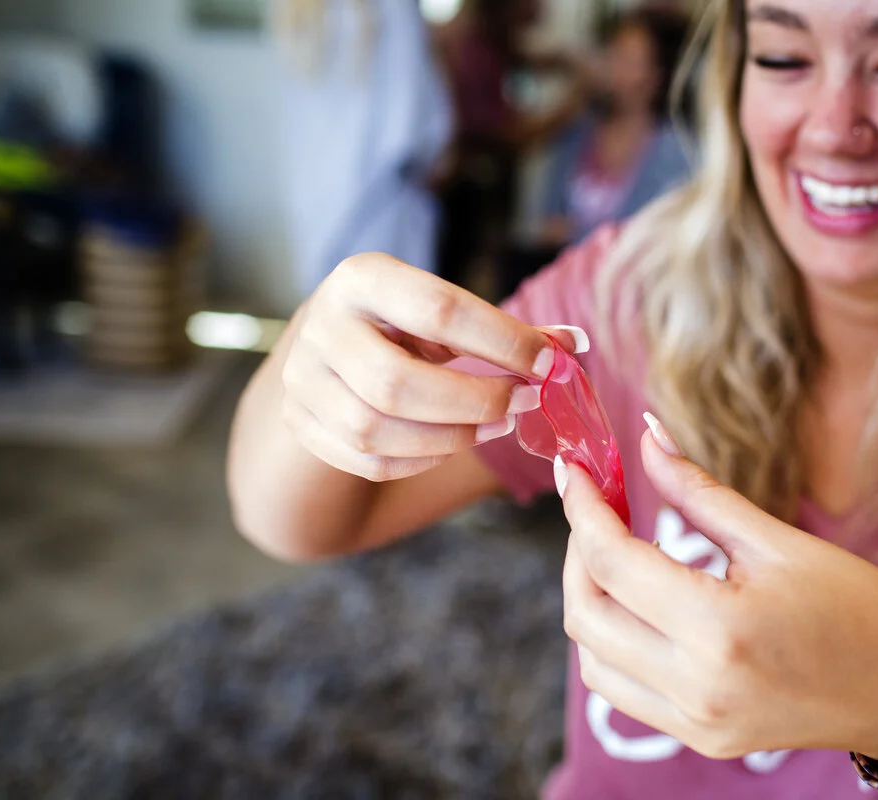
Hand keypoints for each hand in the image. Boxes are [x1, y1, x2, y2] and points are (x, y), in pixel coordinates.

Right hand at [281, 252, 586, 481]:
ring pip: (378, 430)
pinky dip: (422, 459)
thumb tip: (577, 347)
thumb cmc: (400, 325)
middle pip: (398, 383)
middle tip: (525, 403)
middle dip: (476, 401)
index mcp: (362, 278)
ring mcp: (302, 380)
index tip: (549, 364)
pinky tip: (454, 443)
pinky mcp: (300, 423)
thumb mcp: (442, 311)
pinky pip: (368, 461)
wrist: (322, 348)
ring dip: (453, 436)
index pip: (439, 310)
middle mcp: (321, 326)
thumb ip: (505, 330)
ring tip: (497, 425)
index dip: (501, 342)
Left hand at [557, 415, 877, 759]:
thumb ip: (698, 491)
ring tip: (615, 551)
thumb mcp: (778, 540)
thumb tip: (648, 435)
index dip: (583, 507)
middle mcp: (697, 686)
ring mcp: (696, 723)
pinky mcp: (701, 739)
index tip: (575, 470)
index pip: (612, 561)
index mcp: (721, 629)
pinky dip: (611, 642)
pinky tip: (636, 603)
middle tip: (598, 506)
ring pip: (592, 658)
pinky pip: (622, 690)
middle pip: (585, 614)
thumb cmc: (862, 608)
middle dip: (577, 550)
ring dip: (590, 599)